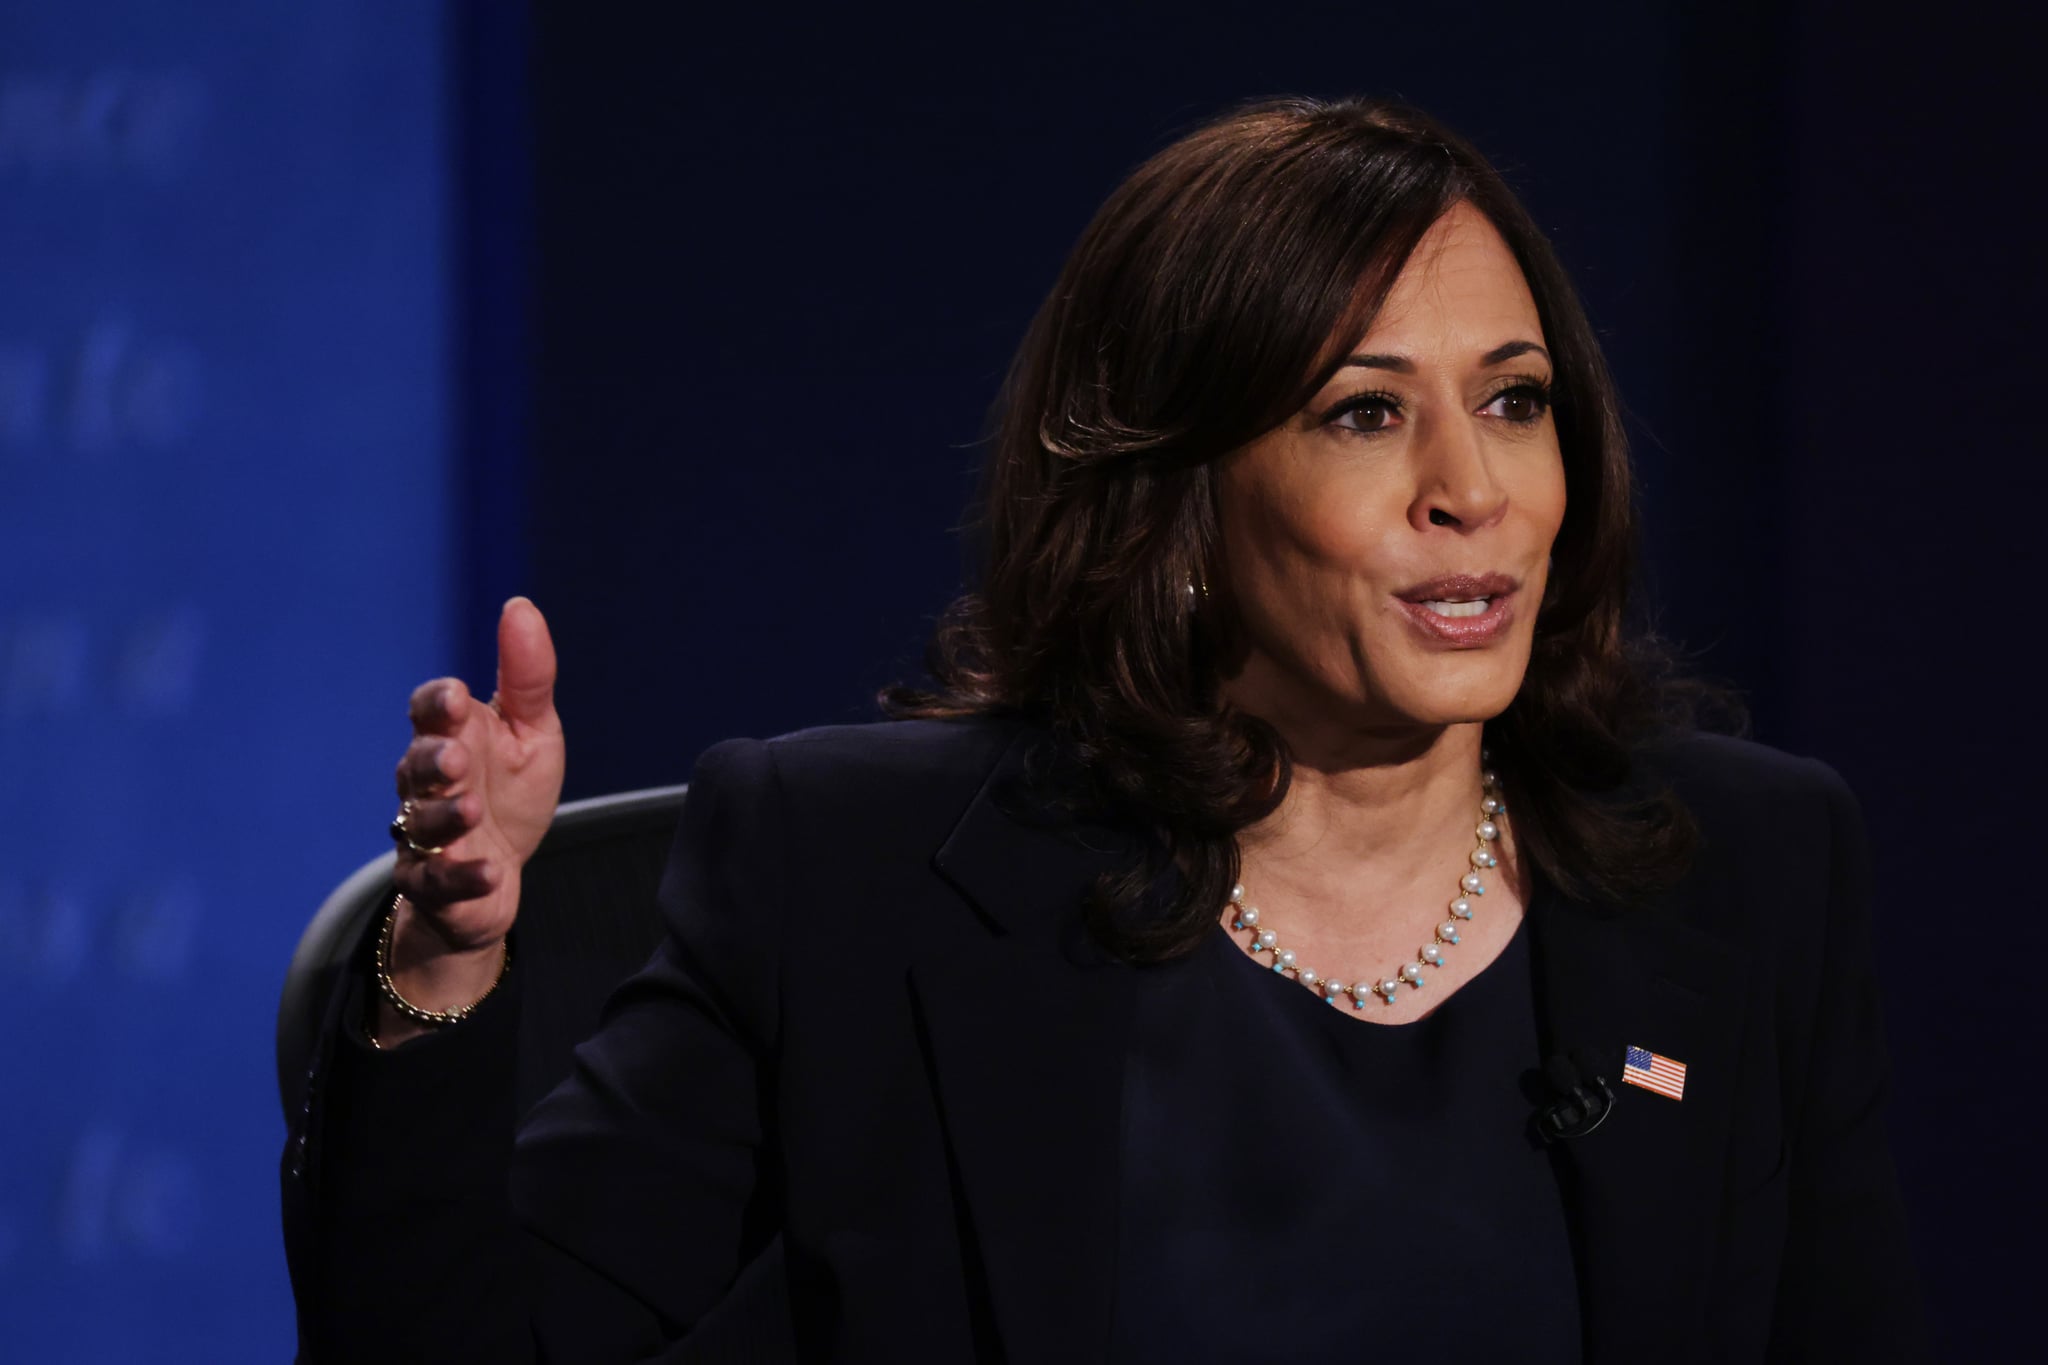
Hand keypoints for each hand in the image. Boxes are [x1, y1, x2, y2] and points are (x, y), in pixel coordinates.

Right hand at [387, 597, 563, 985]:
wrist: (497, 875)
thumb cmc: (509, 794)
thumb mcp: (531, 732)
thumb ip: (527, 677)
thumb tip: (519, 605)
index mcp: (452, 737)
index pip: (430, 711)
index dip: (438, 704)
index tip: (458, 697)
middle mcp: (429, 783)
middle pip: (416, 765)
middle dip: (433, 759)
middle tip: (455, 756)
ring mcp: (426, 834)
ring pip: (420, 822)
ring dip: (443, 815)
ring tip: (470, 809)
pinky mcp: (433, 884)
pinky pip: (438, 881)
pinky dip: (462, 877)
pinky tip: (490, 871)